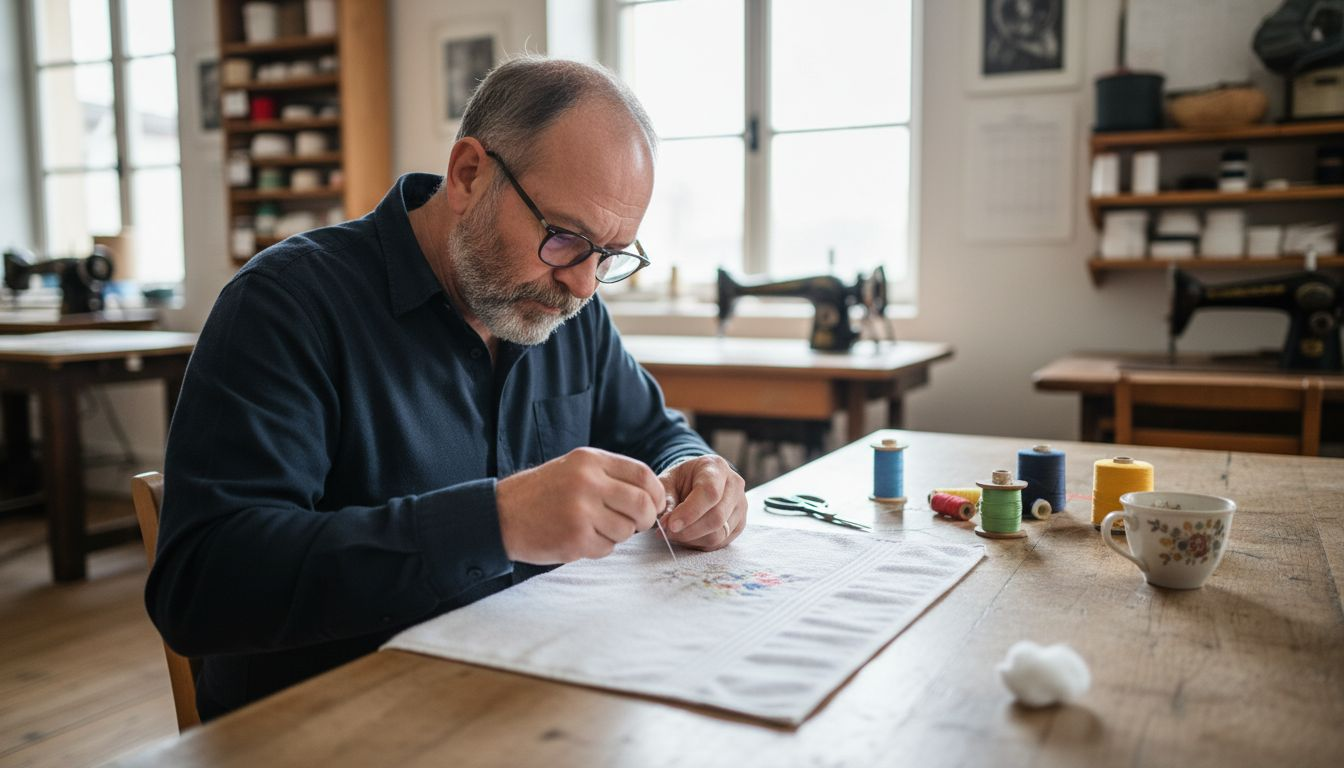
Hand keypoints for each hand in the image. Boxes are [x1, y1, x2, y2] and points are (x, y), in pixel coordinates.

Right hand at [496, 447, 663, 563]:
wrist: (501, 514)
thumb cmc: (542, 493)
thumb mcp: (575, 469)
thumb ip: (610, 477)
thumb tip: (652, 496)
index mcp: (590, 460)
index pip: (643, 475)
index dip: (656, 494)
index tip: (655, 505)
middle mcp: (587, 482)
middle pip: (642, 504)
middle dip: (646, 519)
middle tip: (637, 524)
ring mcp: (581, 511)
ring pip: (626, 530)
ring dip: (619, 535)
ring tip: (596, 529)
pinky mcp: (574, 538)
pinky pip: (607, 548)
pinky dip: (600, 548)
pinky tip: (581, 539)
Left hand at [658, 455, 745, 550]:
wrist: (696, 482)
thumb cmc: (681, 480)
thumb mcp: (667, 482)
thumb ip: (666, 501)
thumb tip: (666, 525)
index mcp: (716, 467)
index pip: (710, 493)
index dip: (690, 512)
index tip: (670, 525)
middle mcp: (734, 485)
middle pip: (717, 517)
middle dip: (689, 530)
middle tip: (667, 533)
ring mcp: (741, 505)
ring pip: (720, 533)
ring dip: (693, 539)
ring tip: (675, 534)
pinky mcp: (740, 523)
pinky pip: (721, 542)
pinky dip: (701, 544)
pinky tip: (688, 536)